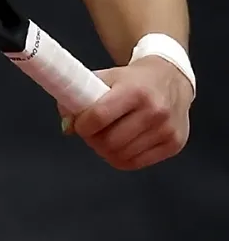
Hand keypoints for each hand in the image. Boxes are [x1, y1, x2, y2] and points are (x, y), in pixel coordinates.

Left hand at [61, 55, 192, 169]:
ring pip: (122, 155)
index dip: (82, 125)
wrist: (171, 78)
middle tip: (89, 133)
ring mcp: (167, 130)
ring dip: (105, 150)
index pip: (99, 116)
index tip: (77, 124)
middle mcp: (155, 111)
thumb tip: (67, 126)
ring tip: (103, 138)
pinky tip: (118, 146)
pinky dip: (120, 158)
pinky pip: (136, 163)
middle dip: (92, 140)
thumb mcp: (106, 77)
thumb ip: (81, 95)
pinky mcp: (174, 144)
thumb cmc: (133, 79)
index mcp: (135, 90)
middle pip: (110, 141)